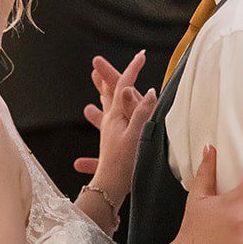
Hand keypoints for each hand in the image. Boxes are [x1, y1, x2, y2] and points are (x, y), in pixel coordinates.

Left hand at [72, 51, 156, 195]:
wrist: (110, 189)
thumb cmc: (124, 163)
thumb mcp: (136, 134)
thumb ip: (141, 112)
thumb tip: (149, 90)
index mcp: (116, 116)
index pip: (123, 86)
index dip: (132, 69)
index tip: (141, 55)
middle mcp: (110, 122)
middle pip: (109, 94)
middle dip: (108, 77)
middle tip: (99, 63)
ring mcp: (110, 133)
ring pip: (106, 108)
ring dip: (103, 95)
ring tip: (95, 83)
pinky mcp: (112, 144)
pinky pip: (106, 125)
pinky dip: (102, 116)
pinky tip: (93, 112)